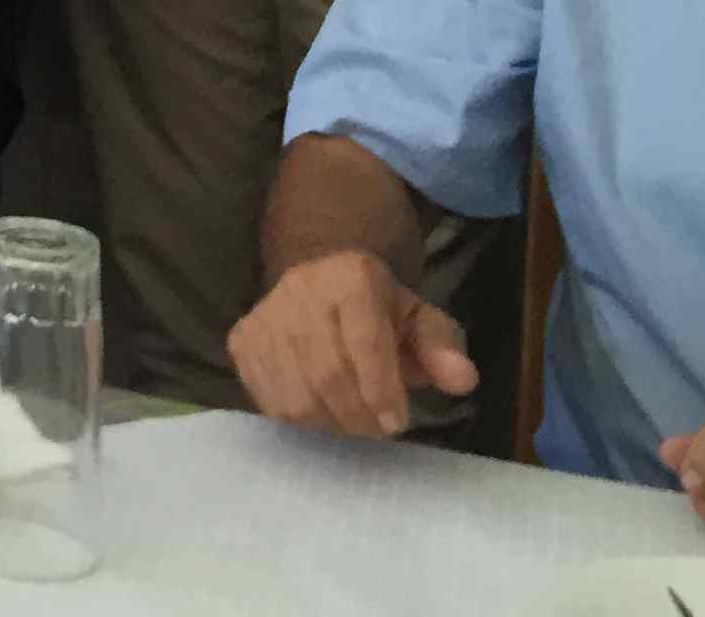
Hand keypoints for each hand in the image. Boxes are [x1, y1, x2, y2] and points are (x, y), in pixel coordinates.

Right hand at [227, 249, 477, 437]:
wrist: (316, 271)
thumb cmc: (377, 306)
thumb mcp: (418, 316)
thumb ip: (442, 347)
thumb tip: (462, 380)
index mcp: (351, 278)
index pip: (364, 339)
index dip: (380, 387)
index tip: (397, 423)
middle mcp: (300, 292)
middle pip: (327, 372)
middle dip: (358, 416)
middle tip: (378, 432)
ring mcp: (264, 317)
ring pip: (294, 394)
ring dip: (329, 425)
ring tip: (351, 427)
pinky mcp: (242, 340)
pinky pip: (267, 400)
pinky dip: (297, 422)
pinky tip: (320, 416)